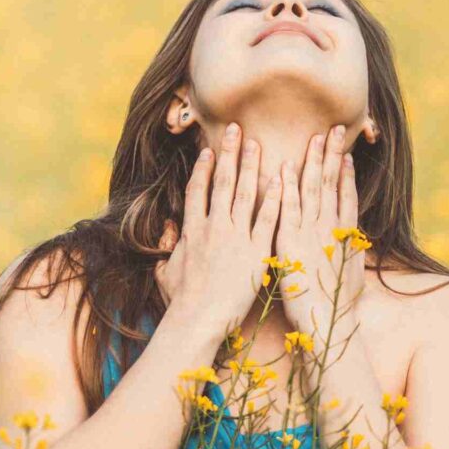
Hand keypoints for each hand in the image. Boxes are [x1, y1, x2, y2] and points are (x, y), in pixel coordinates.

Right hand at [154, 123, 281, 339]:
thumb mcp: (166, 273)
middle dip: (229, 154)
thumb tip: (166, 236)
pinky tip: (281, 180)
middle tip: (235, 129)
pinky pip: (268, 219)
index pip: (197, 190)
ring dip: (250, 165)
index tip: (208, 150)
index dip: (203, 168)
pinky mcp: (255, 252)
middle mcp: (213, 228)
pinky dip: (274, 198)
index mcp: (191, 231)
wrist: (197, 319)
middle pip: (221, 182)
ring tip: (256, 143)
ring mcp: (235, 238)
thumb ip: (168, 251)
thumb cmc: (181, 303)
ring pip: (244, 193)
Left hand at [274, 125, 365, 342]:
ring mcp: (312, 234)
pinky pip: (288, 209)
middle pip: (332, 185)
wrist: (327, 324)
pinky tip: (286, 167)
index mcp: (345, 237)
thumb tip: (355, 247)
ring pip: (313, 190)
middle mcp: (331, 230)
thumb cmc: (337, 308)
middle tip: (335, 130)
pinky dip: (288, 187)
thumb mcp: (350, 278)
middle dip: (333, 156)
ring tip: (316, 137)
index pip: (347, 197)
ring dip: (313, 162)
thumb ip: (350, 257)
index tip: (346, 153)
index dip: (345, 173)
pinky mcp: (291, 243)